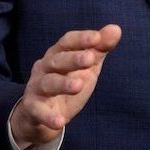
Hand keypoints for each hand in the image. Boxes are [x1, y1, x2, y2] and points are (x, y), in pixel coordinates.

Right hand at [9, 25, 121, 148]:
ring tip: (78, 86)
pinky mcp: (32, 108)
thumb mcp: (86, 67)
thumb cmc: (67, 84)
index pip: (66, 42)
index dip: (81, 39)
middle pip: (56, 60)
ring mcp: (36, 88)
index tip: (97, 38)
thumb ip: (99, 49)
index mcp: (57, 55)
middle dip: (72, 59)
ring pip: (47, 83)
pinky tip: (60, 121)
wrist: (42, 117)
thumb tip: (116, 28)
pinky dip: (48, 116)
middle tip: (90, 59)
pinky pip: (38, 111)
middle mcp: (44, 68)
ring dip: (62, 84)